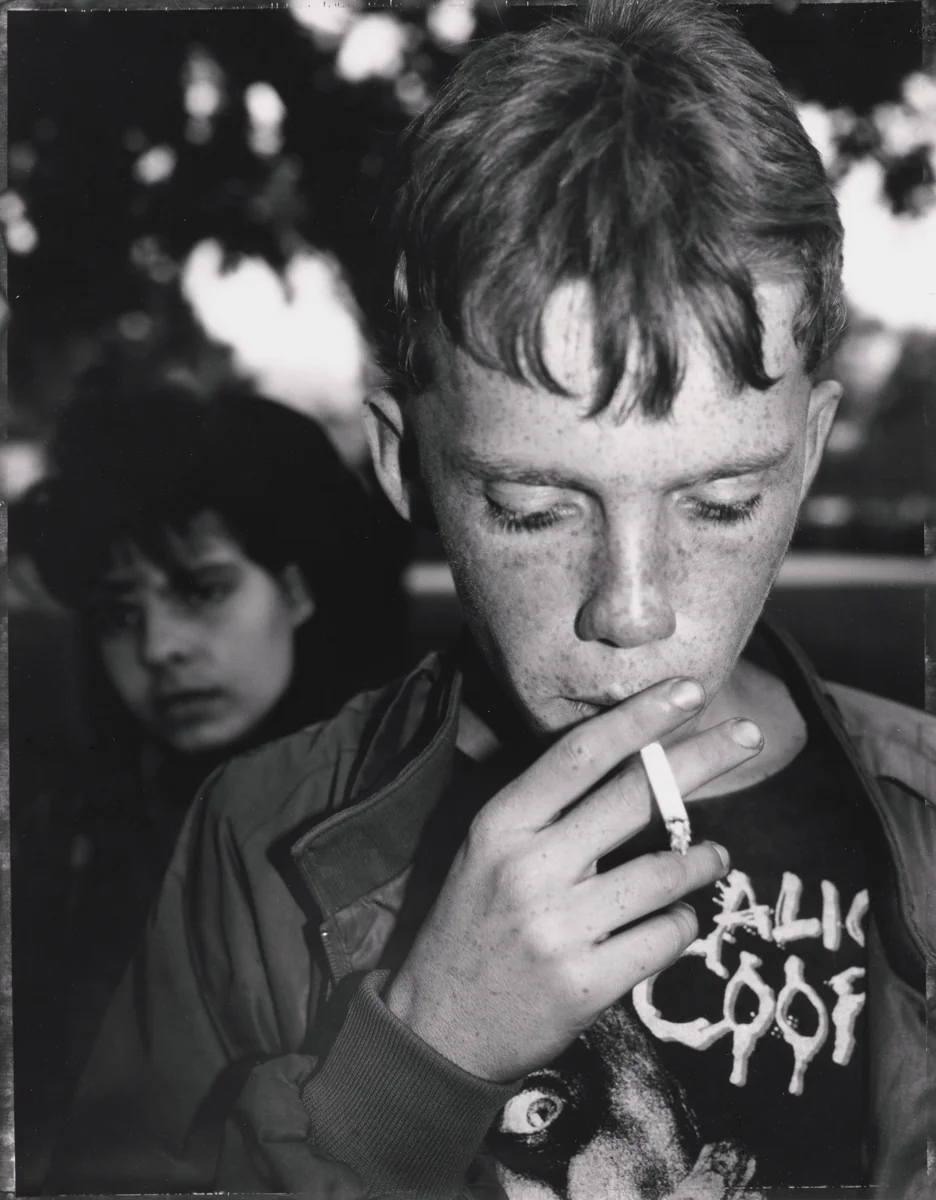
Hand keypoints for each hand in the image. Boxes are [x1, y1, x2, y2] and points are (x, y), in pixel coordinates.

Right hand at [384, 677, 762, 1082]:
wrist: (439, 1026)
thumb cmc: (474, 922)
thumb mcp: (488, 851)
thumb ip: (547, 810)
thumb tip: (630, 759)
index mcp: (501, 826)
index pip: (580, 755)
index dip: (639, 718)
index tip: (688, 691)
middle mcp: (529, 870)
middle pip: (633, 797)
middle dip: (701, 759)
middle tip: (747, 737)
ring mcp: (559, 929)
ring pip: (665, 872)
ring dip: (704, 859)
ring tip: (714, 855)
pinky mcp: (586, 984)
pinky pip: (666, 936)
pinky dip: (682, 923)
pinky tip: (675, 919)